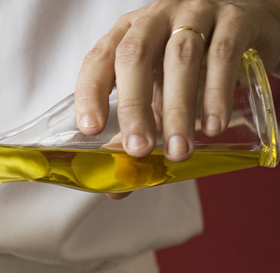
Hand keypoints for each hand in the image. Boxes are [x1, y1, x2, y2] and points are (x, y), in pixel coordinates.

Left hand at [75, 0, 279, 162]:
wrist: (250, 24)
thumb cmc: (193, 61)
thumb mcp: (159, 90)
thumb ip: (139, 131)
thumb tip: (118, 186)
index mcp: (127, 34)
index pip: (99, 59)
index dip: (90, 93)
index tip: (90, 128)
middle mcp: (155, 19)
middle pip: (134, 56)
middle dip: (133, 106)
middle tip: (138, 148)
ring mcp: (195, 13)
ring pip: (180, 58)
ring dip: (177, 109)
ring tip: (177, 150)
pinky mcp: (235, 19)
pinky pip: (223, 54)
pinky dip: (216, 93)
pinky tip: (212, 126)